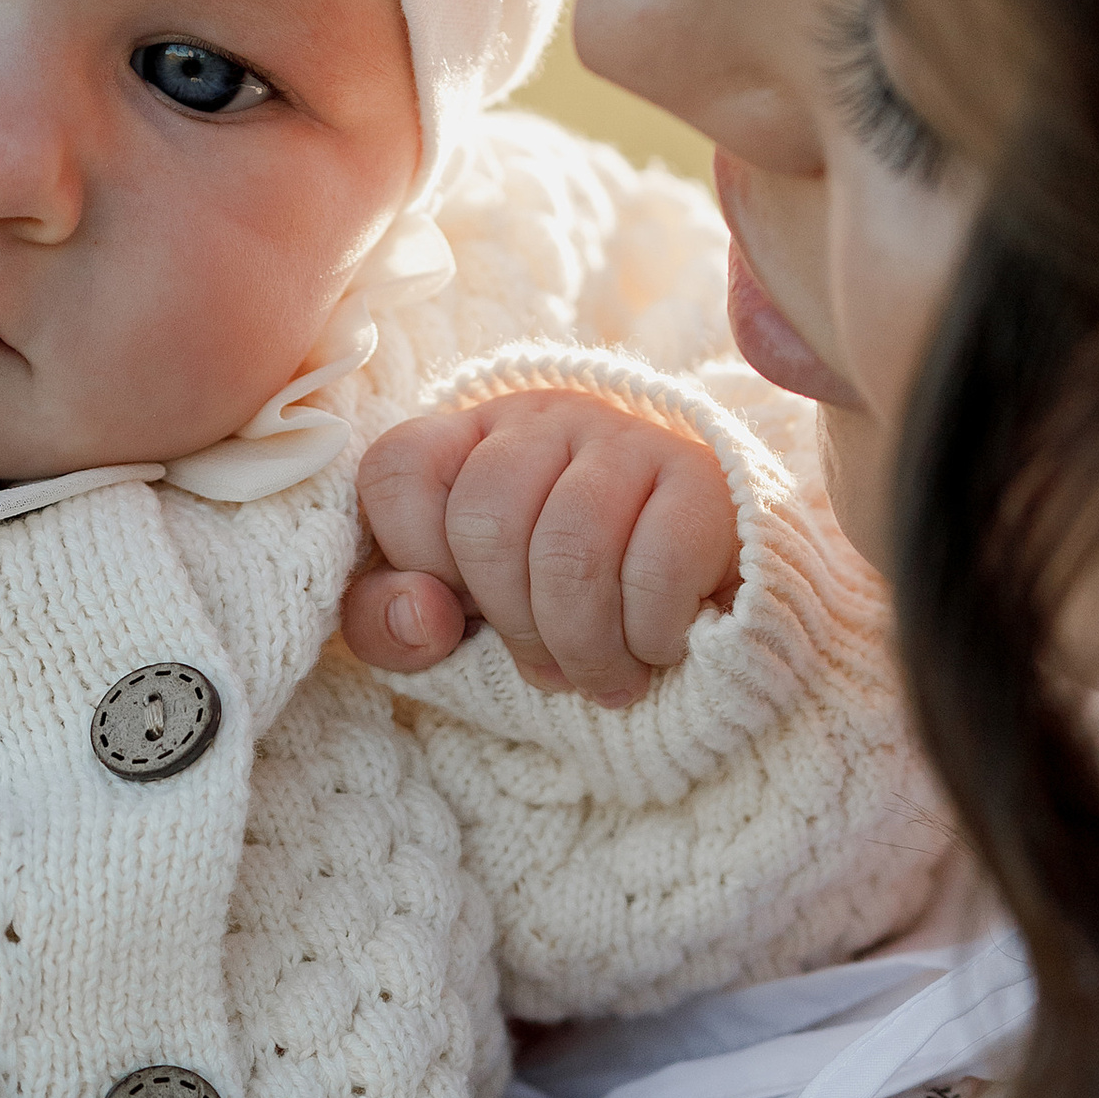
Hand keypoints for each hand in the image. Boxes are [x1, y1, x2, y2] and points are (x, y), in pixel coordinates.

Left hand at [343, 389, 740, 705]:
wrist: (708, 600)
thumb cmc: (558, 608)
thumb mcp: (455, 622)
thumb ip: (390, 624)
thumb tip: (422, 616)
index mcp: (468, 439)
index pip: (396, 471)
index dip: (413, 559)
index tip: (462, 610)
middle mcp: (544, 419)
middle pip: (485, 520)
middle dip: (511, 624)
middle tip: (548, 668)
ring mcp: (627, 437)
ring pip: (570, 548)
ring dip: (582, 645)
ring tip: (603, 678)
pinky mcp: (703, 478)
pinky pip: (655, 569)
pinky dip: (647, 635)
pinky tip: (657, 648)